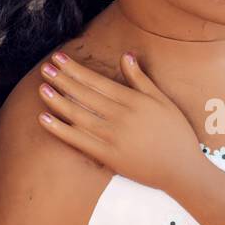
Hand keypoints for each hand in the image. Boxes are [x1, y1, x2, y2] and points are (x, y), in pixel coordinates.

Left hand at [37, 52, 199, 193]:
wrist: (182, 169)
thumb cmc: (176, 134)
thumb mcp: (163, 101)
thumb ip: (141, 79)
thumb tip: (126, 55)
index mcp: (135, 101)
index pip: (98, 81)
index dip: (76, 70)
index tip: (60, 58)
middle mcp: (122, 117)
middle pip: (85, 95)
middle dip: (63, 80)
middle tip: (45, 67)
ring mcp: (114, 137)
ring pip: (79, 115)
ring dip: (58, 101)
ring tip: (42, 88)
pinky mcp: (109, 156)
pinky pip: (79, 140)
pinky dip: (60, 129)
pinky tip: (45, 118)